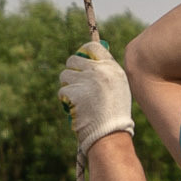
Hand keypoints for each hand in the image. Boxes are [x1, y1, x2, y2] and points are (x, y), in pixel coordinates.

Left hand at [57, 40, 133, 154]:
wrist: (110, 134)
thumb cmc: (114, 114)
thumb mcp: (118, 88)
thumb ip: (105, 73)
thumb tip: (87, 60)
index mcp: (112, 68)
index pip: (93, 47)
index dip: (83, 52)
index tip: (80, 60)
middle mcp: (99, 71)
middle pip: (74, 59)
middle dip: (71, 70)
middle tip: (74, 83)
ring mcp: (86, 80)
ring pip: (65, 75)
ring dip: (67, 86)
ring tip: (77, 99)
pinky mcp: (75, 92)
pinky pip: (63, 91)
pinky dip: (66, 100)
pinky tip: (76, 108)